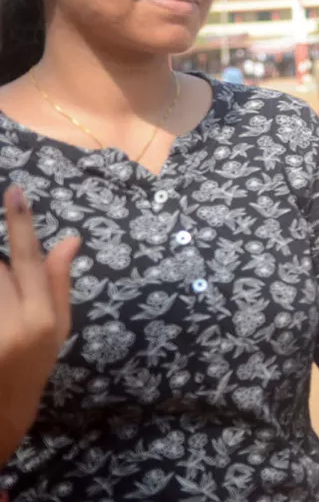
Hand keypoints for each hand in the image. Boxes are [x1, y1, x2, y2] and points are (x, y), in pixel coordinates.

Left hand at [0, 186, 79, 463]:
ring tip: (6, 309)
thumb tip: (70, 239)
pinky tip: (1, 314)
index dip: (20, 224)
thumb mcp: (58, 328)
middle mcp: (12, 323)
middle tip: (8, 298)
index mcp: (42, 318)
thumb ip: (59, 283)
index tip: (13, 191)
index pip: (29, 260)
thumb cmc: (33, 367)